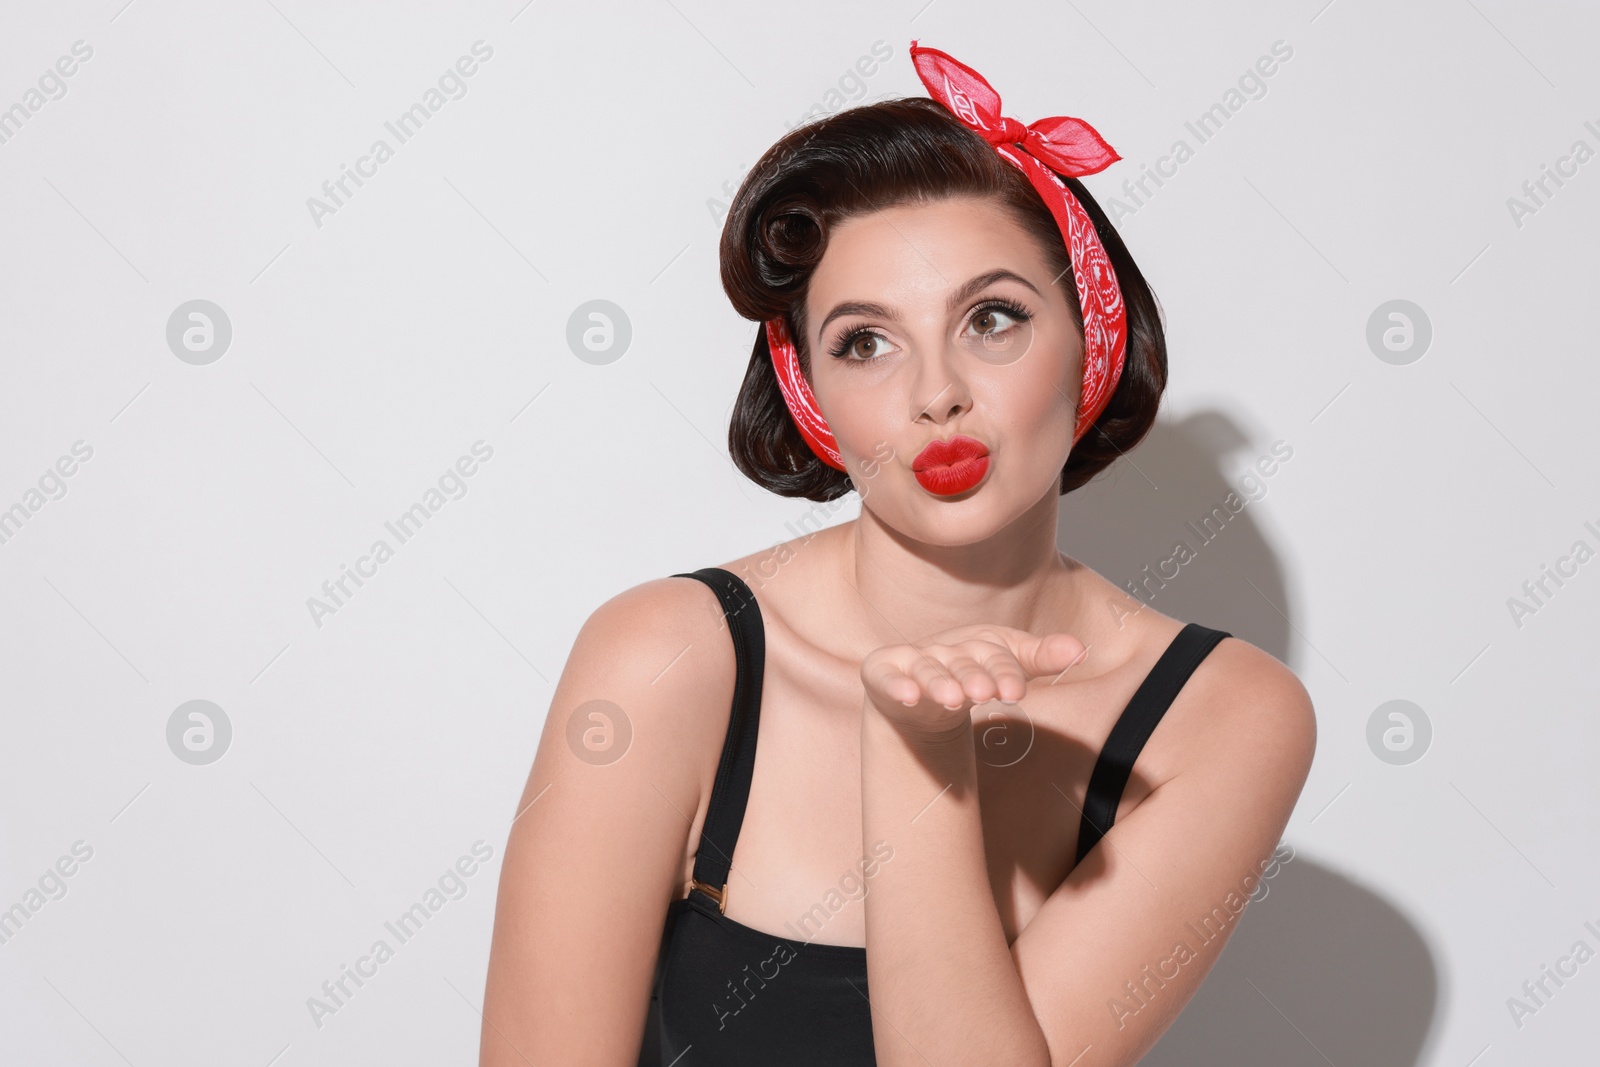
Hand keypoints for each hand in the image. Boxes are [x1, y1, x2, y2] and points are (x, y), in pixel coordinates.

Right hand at [861, 624, 1085, 741]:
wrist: (918, 694)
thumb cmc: (970, 674)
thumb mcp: (1009, 665)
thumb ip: (1042, 658)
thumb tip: (1083, 649)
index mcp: (979, 644)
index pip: (996, 656)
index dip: (1005, 672)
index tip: (1016, 692)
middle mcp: (947, 649)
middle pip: (962, 662)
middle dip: (973, 676)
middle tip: (984, 692)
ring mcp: (914, 660)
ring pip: (928, 670)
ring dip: (939, 682)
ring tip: (952, 698)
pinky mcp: (884, 671)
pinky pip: (888, 677)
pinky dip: (897, 685)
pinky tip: (908, 696)